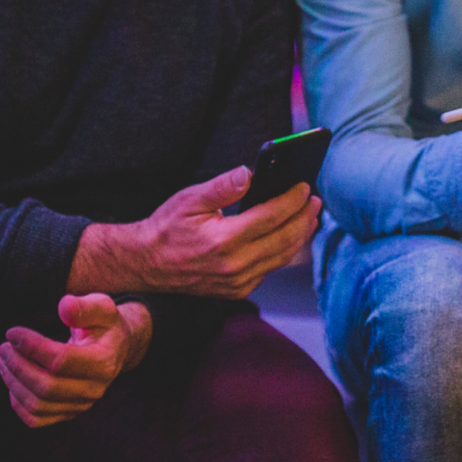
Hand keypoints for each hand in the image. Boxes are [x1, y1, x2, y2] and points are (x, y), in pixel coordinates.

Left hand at [0, 293, 151, 429]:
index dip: (31, 347)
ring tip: (4, 360)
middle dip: (18, 366)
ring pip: (38, 405)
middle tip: (4, 347)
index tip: (12, 332)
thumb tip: (64, 306)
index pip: (61, 360)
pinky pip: (37, 419)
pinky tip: (12, 382)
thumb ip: (84, 307)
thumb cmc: (104, 325)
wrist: (115, 349)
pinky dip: (18, 404)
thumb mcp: (102, 307)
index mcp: (103, 362)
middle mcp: (93, 389)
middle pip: (46, 386)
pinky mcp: (68, 413)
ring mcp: (81, 405)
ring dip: (14, 383)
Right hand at [71, 167, 320, 301]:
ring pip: (281, 257)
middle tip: (315, 201)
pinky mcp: (238, 290)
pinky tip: (289, 234)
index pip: (271, 217)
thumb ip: (222, 186)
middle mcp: (234, 265)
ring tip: (309, 216)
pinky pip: (270, 268)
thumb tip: (250, 172)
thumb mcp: (189, 199)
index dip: (292, 200)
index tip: (305, 187)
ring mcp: (238, 282)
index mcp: (223, 241)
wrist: (147, 264)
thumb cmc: (167, 228)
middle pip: (284, 240)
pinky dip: (284, 251)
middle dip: (304, 218)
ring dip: (300, 236)